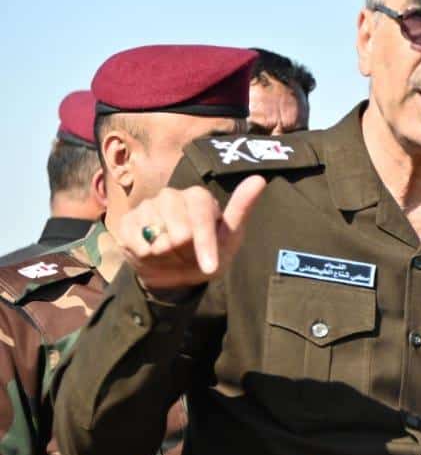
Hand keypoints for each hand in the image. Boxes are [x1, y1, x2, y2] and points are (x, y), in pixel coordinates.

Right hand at [118, 176, 266, 293]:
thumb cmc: (208, 255)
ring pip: (156, 237)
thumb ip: (241, 209)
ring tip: (171, 254)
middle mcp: (171, 196)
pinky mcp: (127, 221)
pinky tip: (151, 253)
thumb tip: (259, 179)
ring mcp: (146, 207)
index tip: (210, 267)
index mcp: (198, 197)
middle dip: (185, 252)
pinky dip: (146, 255)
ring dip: (166, 256)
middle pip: (179, 229)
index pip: (201, 214)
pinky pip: (135, 242)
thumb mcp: (229, 238)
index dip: (205, 243)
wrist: (176, 275)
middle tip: (188, 254)